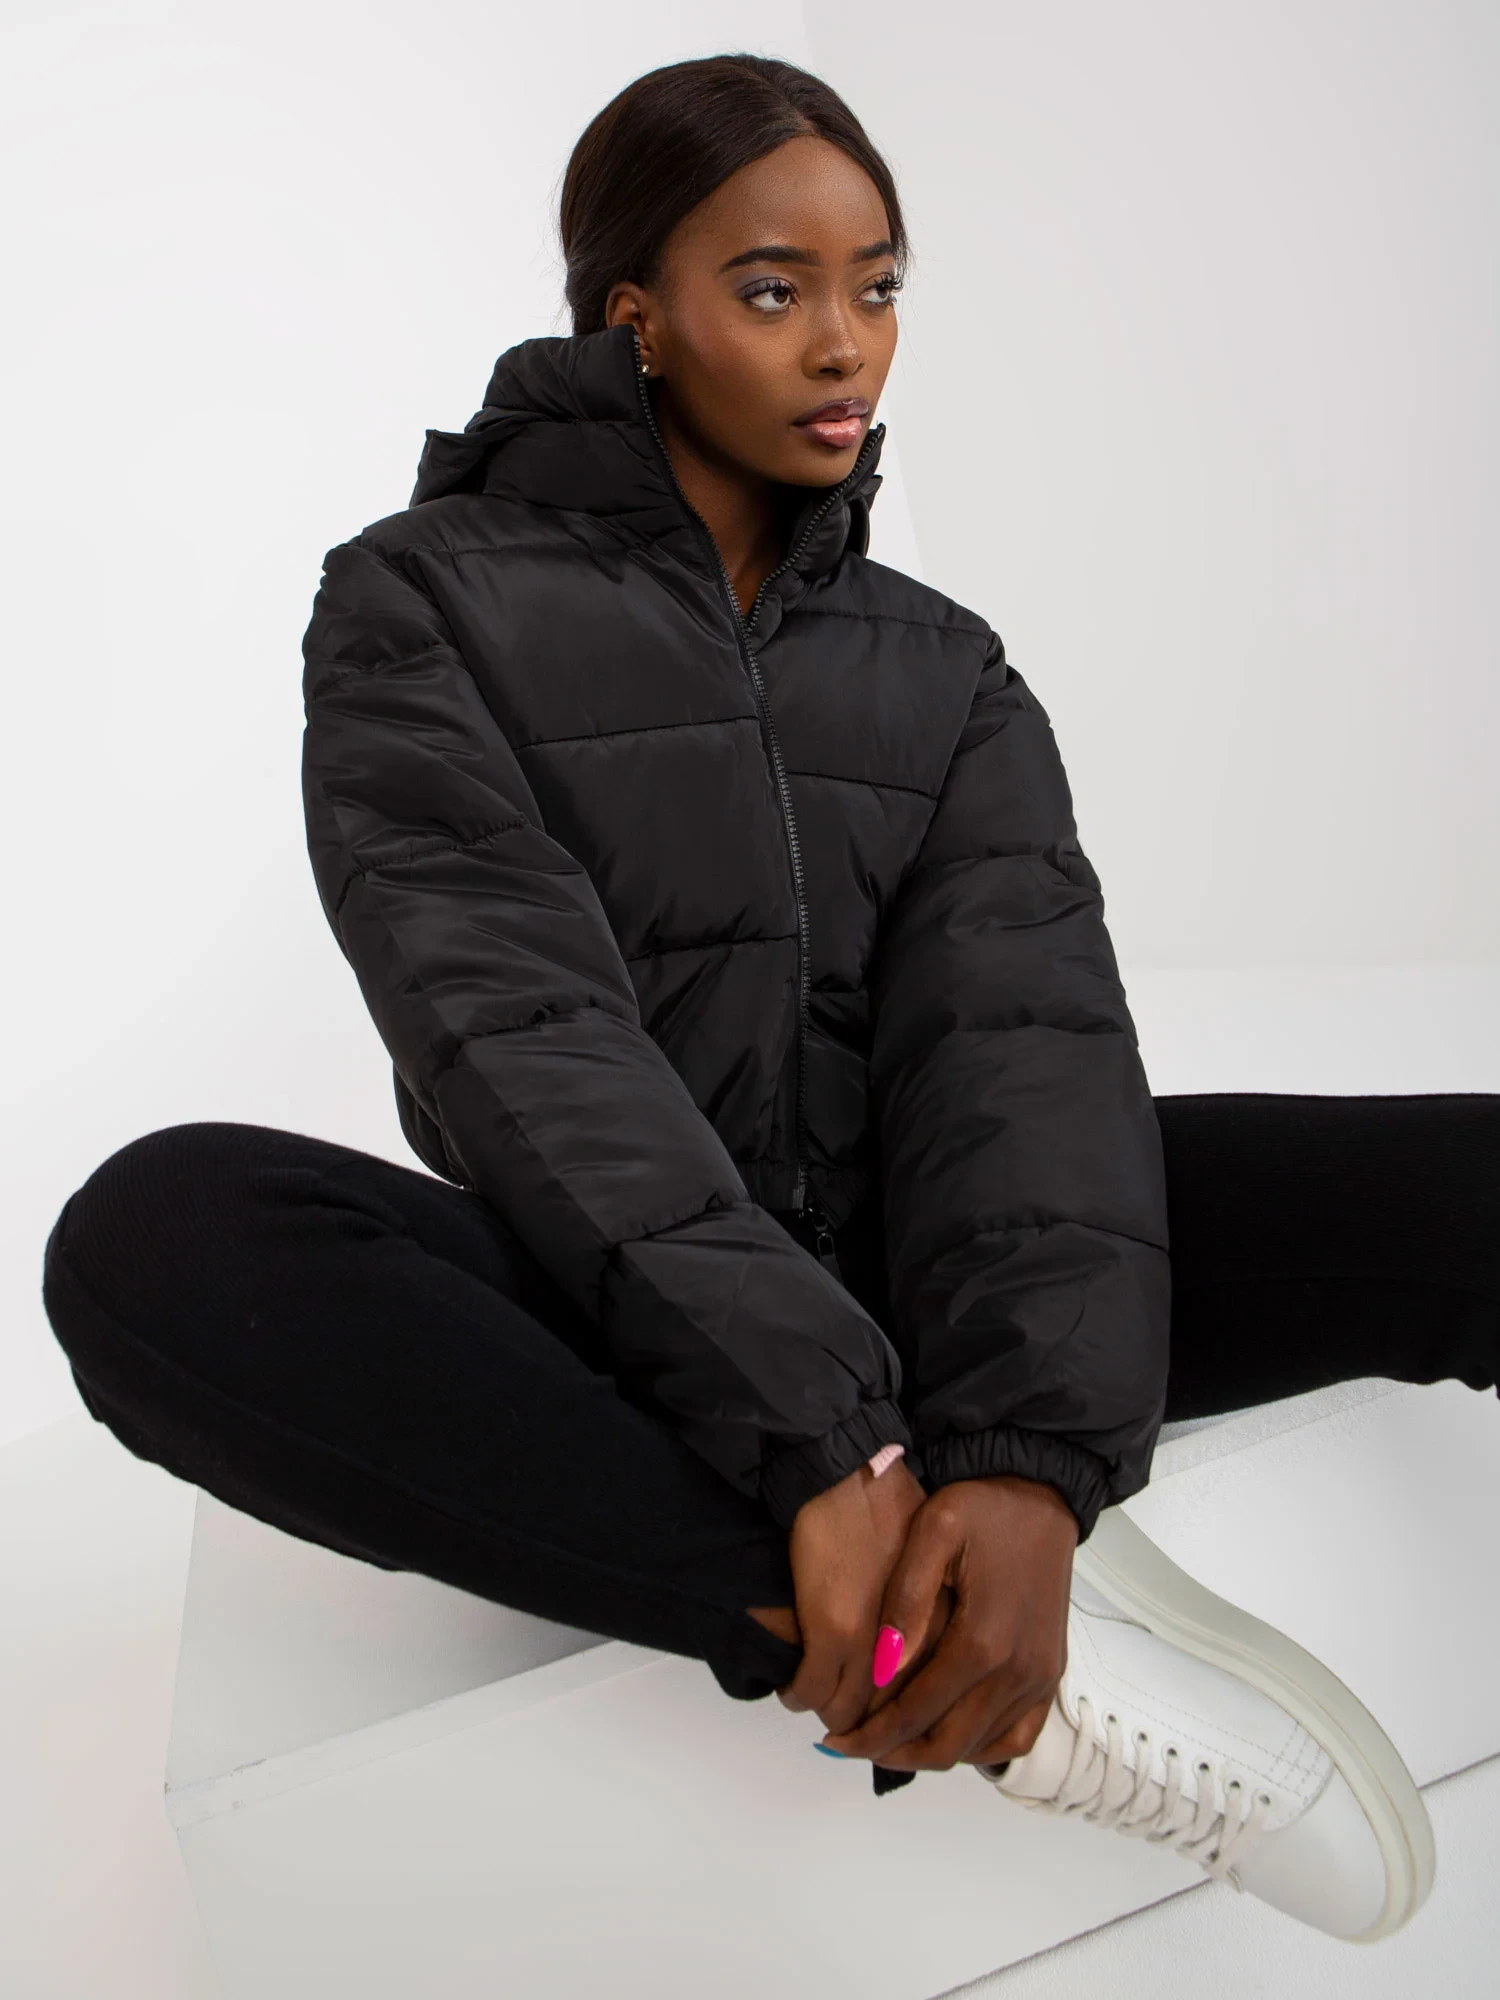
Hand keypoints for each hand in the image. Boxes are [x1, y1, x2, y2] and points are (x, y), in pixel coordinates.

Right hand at [775, 1455, 927, 1736]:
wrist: (851, 1479)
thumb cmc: (889, 1511)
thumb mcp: (932, 1570)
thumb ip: (930, 1617)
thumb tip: (912, 1656)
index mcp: (942, 1629)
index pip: (920, 1698)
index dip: (896, 1715)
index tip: (878, 1716)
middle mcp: (914, 1645)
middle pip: (885, 1716)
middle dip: (864, 1726)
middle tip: (845, 1716)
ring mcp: (872, 1644)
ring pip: (845, 1713)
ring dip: (829, 1715)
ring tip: (817, 1700)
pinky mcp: (831, 1633)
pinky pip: (808, 1691)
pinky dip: (797, 1695)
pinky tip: (794, 1688)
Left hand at [817, 1475, 1078, 1770]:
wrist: (1043, 1492)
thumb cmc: (984, 1506)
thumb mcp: (934, 1530)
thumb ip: (907, 1599)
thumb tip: (885, 1666)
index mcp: (982, 1640)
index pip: (916, 1712)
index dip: (871, 1734)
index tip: (834, 1741)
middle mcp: (1017, 1670)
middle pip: (946, 1744)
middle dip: (893, 1752)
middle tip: (852, 1744)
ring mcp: (1039, 1676)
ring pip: (979, 1748)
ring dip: (931, 1753)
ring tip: (888, 1740)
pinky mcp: (1051, 1673)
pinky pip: (1018, 1736)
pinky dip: (980, 1749)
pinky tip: (946, 1735)